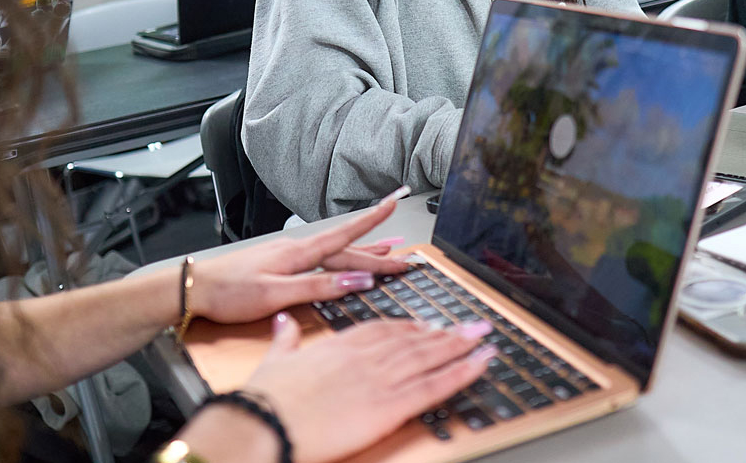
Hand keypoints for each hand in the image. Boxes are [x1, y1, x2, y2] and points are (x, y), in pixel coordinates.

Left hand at [192, 187, 412, 324]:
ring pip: (335, 254)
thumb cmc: (230, 292)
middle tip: (407, 259)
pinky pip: (322, 259)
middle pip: (346, 250)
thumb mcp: (276, 294)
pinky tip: (346, 260)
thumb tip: (357, 280)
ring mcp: (289, 255)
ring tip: (388, 251)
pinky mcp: (282, 264)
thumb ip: (318, 286)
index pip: (345, 236)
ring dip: (363, 253)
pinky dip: (341, 259)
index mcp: (298, 253)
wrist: (195, 288)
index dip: (372, 221)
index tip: (394, 204)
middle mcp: (297, 249)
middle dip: (378, 253)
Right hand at [245, 314, 496, 462]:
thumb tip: (283, 322)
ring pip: (428, 357)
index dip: (409, 327)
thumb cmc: (265, 398)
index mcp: (338, 345)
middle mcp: (363, 357)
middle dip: (445, 332)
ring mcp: (378, 378)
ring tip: (482, 336)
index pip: (383, 329)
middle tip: (471, 325)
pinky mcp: (387, 406)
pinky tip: (480, 363)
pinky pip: (432, 386)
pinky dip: (461, 372)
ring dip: (460, 345)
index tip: (428, 324)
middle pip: (413, 339)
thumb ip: (286, 339)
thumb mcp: (274, 361)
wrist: (262, 422)